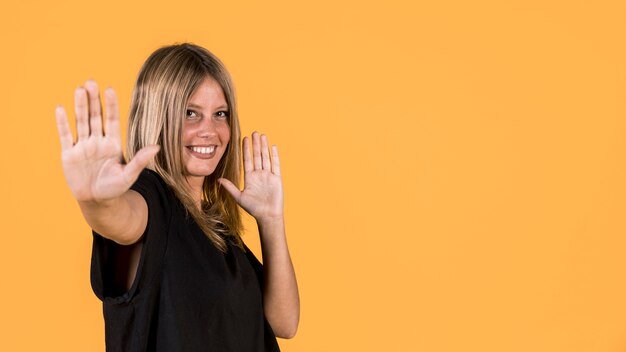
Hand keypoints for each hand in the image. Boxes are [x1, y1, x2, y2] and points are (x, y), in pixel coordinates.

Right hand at [55, 80, 159, 203]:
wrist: (97, 201)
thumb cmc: (114, 188)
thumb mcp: (129, 175)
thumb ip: (140, 160)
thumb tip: (157, 147)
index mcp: (113, 143)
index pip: (112, 120)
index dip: (111, 105)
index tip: (110, 89)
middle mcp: (97, 141)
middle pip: (95, 116)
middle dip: (94, 100)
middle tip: (92, 81)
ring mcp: (83, 146)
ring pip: (81, 122)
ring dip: (80, 106)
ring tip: (80, 89)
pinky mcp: (69, 153)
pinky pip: (65, 135)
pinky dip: (63, 123)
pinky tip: (61, 108)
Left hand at [219, 132, 283, 221]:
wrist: (267, 215)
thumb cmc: (253, 208)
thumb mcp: (239, 197)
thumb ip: (230, 187)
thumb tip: (218, 179)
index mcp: (250, 178)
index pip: (247, 160)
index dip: (245, 149)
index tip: (244, 139)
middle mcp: (259, 174)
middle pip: (257, 156)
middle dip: (255, 144)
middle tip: (254, 132)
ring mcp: (268, 175)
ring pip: (266, 157)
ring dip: (264, 146)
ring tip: (262, 135)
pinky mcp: (277, 178)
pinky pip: (276, 164)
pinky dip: (274, 156)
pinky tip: (273, 146)